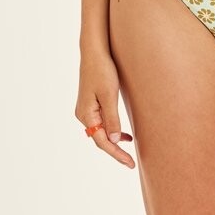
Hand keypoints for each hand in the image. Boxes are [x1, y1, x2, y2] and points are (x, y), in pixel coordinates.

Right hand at [75, 50, 135, 168]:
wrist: (94, 51)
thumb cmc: (102, 70)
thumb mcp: (109, 95)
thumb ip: (112, 118)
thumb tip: (114, 140)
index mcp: (86, 114)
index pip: (102, 141)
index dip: (116, 154)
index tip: (130, 163)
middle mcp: (83, 115)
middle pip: (100, 139)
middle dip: (115, 151)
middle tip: (131, 163)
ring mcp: (86, 110)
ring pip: (101, 132)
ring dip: (114, 142)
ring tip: (129, 151)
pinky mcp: (92, 104)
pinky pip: (102, 123)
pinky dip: (113, 131)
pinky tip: (124, 135)